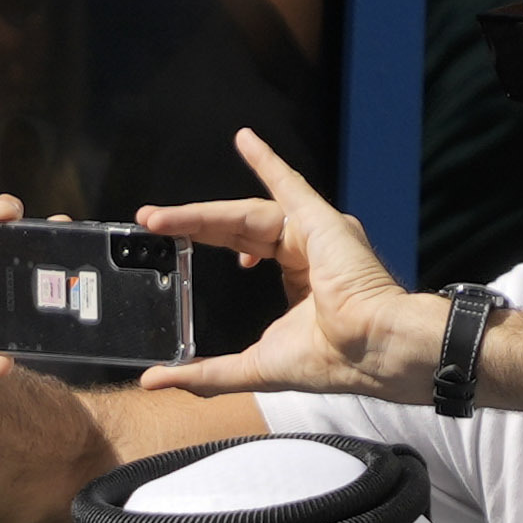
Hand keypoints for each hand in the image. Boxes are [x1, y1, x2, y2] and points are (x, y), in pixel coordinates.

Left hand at [136, 132, 445, 403]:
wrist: (372, 349)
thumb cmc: (330, 360)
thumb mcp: (251, 368)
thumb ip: (203, 375)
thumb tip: (154, 381)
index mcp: (298, 281)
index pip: (244, 252)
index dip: (208, 245)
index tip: (174, 248)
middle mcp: (307, 251)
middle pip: (237, 230)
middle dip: (192, 226)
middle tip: (151, 223)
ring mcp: (315, 233)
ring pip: (247, 214)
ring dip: (201, 214)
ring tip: (159, 218)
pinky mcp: (321, 222)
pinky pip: (289, 184)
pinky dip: (266, 162)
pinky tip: (243, 141)